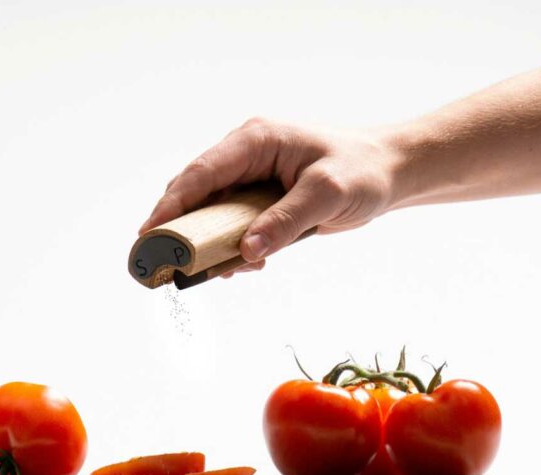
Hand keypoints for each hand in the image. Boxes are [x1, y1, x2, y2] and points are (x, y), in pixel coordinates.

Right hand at [138, 118, 403, 276]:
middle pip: (197, 192)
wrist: (389, 172)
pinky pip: (232, 223)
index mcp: (256, 141)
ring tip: (218, 269)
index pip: (202, 173)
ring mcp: (251, 178)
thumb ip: (286, 221)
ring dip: (209, 242)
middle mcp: (247, 156)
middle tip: (164, 260)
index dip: (172, 204)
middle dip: (181, 227)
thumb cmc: (363, 171)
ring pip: (212, 211)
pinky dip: (231, 245)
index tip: (151, 233)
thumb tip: (248, 251)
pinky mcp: (260, 199)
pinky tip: (244, 263)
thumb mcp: (328, 194)